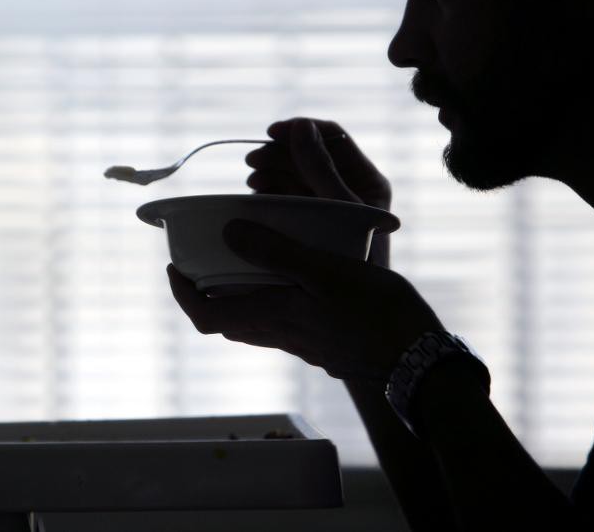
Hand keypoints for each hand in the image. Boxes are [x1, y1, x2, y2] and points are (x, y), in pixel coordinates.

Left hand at [167, 220, 442, 380]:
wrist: (420, 360)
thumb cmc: (377, 312)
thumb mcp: (325, 270)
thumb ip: (276, 252)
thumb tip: (228, 233)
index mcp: (272, 317)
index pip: (206, 316)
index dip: (181, 294)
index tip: (174, 267)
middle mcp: (280, 335)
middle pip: (225, 322)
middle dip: (204, 294)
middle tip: (203, 262)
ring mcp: (302, 343)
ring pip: (252, 324)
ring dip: (236, 298)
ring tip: (241, 262)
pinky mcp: (322, 343)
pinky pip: (280, 324)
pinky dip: (268, 301)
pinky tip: (290, 277)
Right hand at [247, 117, 390, 266]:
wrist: (354, 318)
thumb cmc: (357, 264)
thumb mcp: (338, 209)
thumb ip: (319, 168)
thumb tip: (299, 127)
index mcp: (367, 181)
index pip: (333, 137)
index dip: (301, 129)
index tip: (271, 133)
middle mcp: (350, 191)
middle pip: (309, 153)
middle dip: (279, 152)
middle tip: (252, 162)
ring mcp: (328, 209)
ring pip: (295, 174)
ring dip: (271, 171)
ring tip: (252, 181)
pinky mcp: (309, 226)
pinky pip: (287, 197)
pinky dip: (270, 192)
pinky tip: (255, 196)